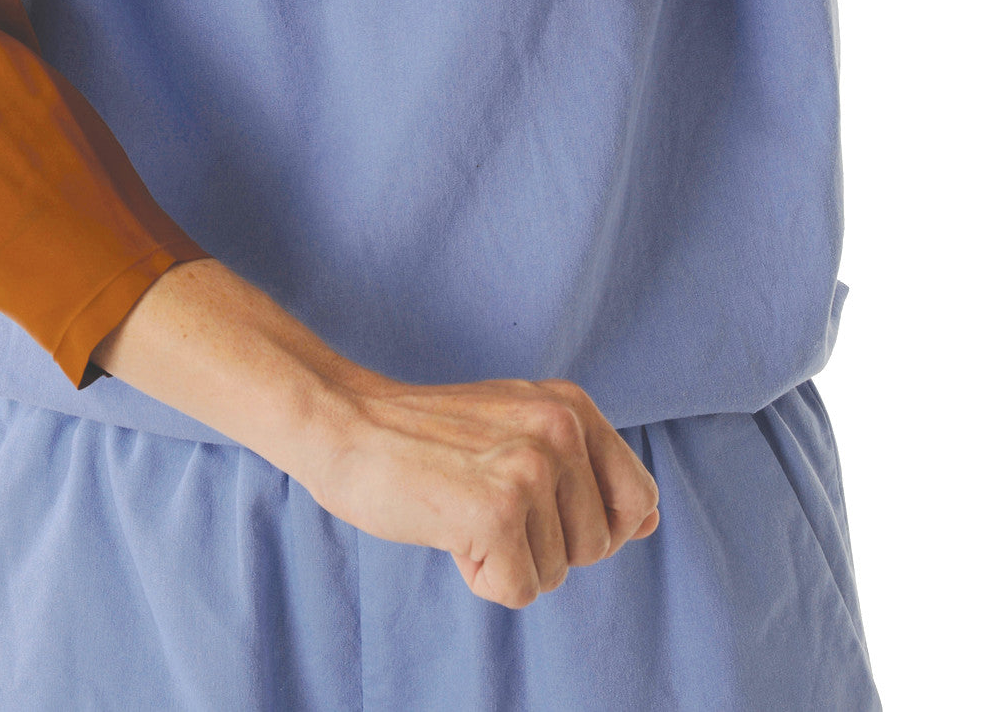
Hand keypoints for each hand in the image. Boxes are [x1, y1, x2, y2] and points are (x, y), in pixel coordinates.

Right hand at [307, 376, 660, 609]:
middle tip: (481, 500)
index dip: (589, 525)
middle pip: (598, 547)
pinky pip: (518, 590)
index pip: (638, 501)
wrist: (345, 425)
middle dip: (543, 544)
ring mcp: (531, 468)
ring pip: (558, 573)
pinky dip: (480, 576)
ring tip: (461, 507)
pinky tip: (447, 528)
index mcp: (573, 405)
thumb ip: (587, 471)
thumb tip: (651, 521)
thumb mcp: (519, 432)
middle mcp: (562, 428)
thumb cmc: (427, 439)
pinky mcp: (497, 510)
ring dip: (507, 559)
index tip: (530, 504)